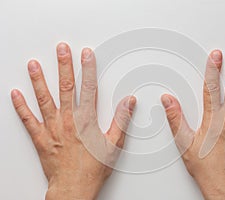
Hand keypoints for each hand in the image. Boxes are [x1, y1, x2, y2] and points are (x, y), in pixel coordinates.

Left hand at [11, 43, 135, 199]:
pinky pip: (28, 120)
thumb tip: (128, 102)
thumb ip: (122, 120)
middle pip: (66, 88)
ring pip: (44, 99)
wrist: (74, 188)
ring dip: (39, 80)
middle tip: (61, 50)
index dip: (89, 69)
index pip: (89, 88)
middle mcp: (68, 121)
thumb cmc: (93, 168)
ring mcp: (52, 128)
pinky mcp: (40, 138)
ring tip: (34, 65)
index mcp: (86, 121)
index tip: (87, 55)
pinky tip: (16, 94)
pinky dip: (21, 106)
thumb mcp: (114, 145)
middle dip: (64, 66)